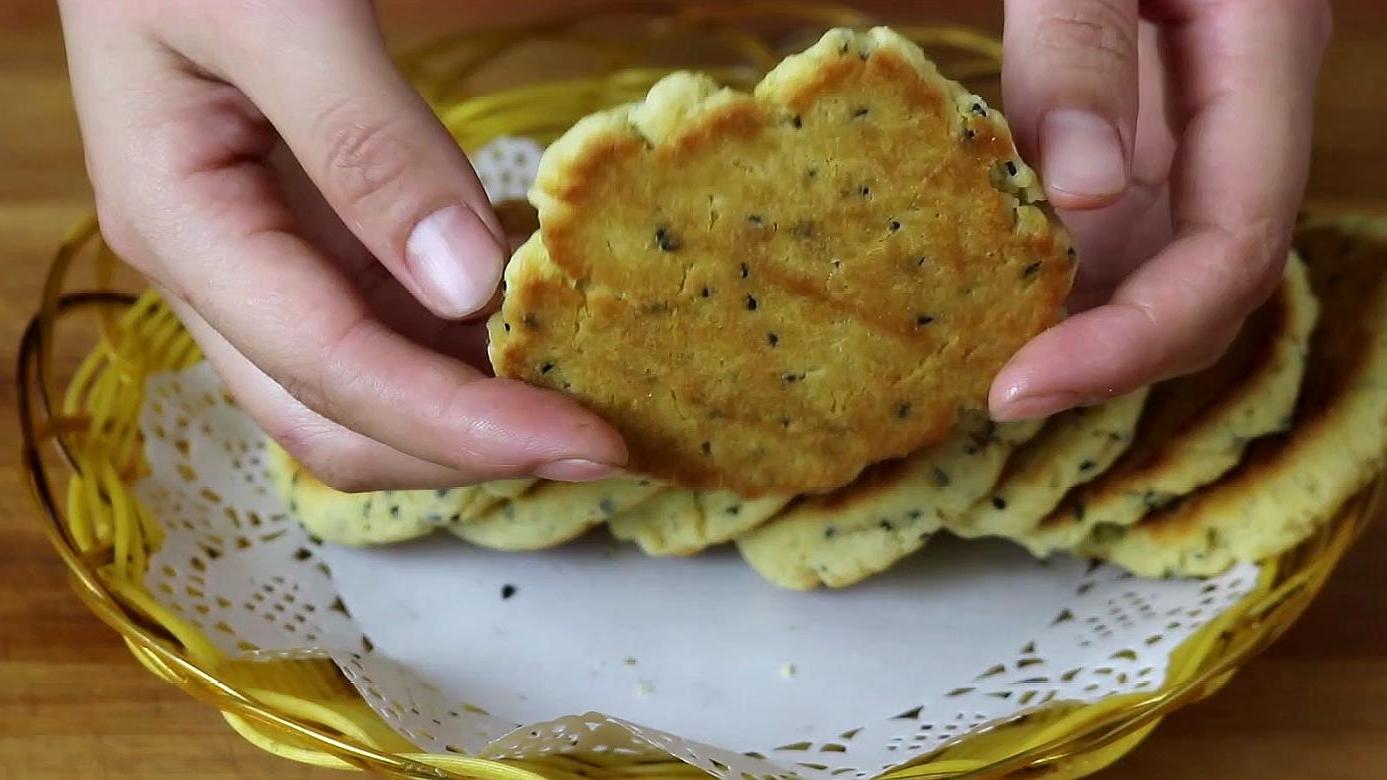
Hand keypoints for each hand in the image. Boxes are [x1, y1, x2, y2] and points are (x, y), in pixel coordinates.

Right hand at [59, 1, 626, 489]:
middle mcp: (216, 269)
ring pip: (370, 386)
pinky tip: (544, 314)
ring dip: (477, 407)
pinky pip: (394, 320)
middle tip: (607, 441)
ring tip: (592, 391)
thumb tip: (464, 286)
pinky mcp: (314, 232)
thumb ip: (364, 142)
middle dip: (469, 450)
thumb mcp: (280, 12)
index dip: (462, 425)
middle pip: (337, 420)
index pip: (330, 368)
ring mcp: (264, 257)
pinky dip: (472, 339)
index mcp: (180, 223)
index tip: (588, 438)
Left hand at [989, 0, 1331, 419]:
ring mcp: (1198, 119)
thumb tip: (1076, 200)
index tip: (1019, 384)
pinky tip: (985, 285)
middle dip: (1110, 353)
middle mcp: (1241, 111)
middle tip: (990, 392)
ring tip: (975, 359)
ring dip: (1082, 326)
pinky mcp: (1147, 117)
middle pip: (1208, 281)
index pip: (1230, 248)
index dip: (1134, 339)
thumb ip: (1081, 50)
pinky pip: (1120, 218)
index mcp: (1262, 58)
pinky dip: (1059, 268)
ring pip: (1165, 262)